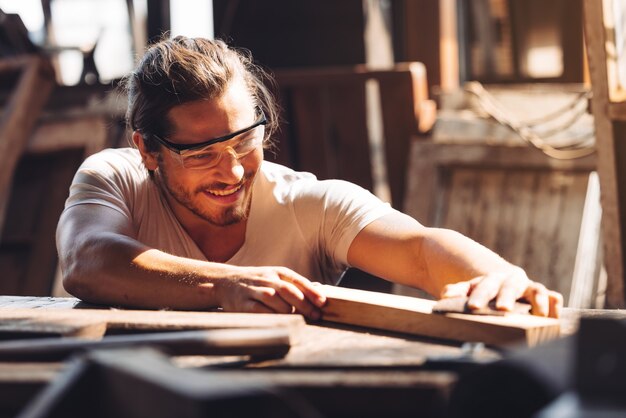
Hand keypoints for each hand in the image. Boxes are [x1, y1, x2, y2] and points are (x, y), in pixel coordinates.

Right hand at [216, 266, 326, 319]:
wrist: (224, 281)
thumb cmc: (256, 282)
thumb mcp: (275, 277)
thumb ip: (296, 284)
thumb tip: (320, 289)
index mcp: (277, 272)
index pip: (297, 281)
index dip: (311, 292)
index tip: (323, 302)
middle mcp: (266, 279)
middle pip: (287, 290)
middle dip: (303, 304)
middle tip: (316, 315)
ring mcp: (254, 290)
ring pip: (273, 299)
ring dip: (288, 310)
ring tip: (300, 320)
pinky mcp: (242, 303)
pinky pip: (258, 309)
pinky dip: (269, 316)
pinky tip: (279, 322)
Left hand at [440, 267, 562, 317]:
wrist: (500, 282)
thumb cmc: (482, 291)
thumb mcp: (468, 290)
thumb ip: (457, 291)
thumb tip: (445, 296)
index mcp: (491, 280)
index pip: (484, 286)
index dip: (479, 296)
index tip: (473, 307)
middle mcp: (511, 281)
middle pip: (509, 288)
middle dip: (506, 297)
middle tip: (503, 308)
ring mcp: (528, 288)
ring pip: (535, 290)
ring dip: (537, 300)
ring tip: (539, 314)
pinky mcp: (542, 298)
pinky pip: (552, 297)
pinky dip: (555, 303)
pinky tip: (555, 314)